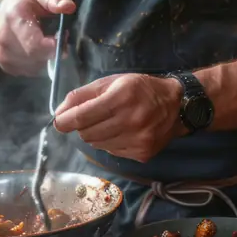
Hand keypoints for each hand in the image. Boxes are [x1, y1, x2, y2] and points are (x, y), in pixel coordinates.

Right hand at [0, 0, 75, 76]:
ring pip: (36, 66)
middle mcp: (5, 38)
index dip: (54, 46)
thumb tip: (68, 7)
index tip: (63, 35)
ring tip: (47, 39)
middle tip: (58, 35)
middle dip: (53, 49)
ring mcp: (3, 54)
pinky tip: (38, 48)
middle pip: (37, 56)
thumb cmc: (27, 0)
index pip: (34, 43)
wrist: (4, 10)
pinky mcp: (6, 66)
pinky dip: (39, 62)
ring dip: (47, 56)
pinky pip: (31, 70)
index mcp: (14, 18)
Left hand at [53, 73, 183, 161]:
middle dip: (82, 126)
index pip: (81, 116)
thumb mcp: (112, 82)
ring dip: (96, 135)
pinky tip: (121, 131)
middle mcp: (130, 120)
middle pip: (86, 134)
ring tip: (109, 122)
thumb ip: (83, 95)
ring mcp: (137, 140)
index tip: (59, 121)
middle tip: (90, 117)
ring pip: (97, 145)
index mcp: (121, 97)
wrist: (176, 105)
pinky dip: (109, 142)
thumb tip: (59, 112)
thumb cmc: (140, 88)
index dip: (65, 121)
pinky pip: (111, 152)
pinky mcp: (142, 154)